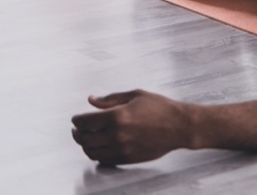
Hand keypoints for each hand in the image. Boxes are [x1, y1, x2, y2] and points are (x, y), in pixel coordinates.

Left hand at [71, 90, 192, 165]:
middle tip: (77, 129)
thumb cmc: (160, 108)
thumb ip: (110, 99)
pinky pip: (103, 160)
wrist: (179, 126)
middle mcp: (117, 135)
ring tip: (88, 138)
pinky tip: (100, 146)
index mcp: (117, 116)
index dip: (77, 120)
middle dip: (77, 133)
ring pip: (91, 152)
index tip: (76, 118)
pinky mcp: (127, 158)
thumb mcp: (136, 95)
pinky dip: (97, 154)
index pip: (85, 122)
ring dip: (85, 145)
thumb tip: (91, 100)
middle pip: (84, 139)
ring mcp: (121, 149)